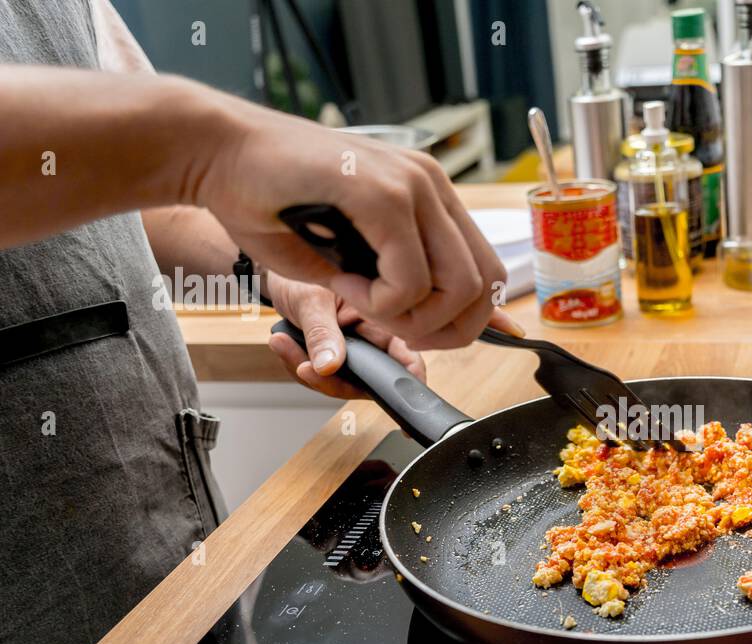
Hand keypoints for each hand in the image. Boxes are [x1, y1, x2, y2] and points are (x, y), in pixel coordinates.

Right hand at [192, 93, 517, 348]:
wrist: (217, 154)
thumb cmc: (273, 203)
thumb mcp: (350, 255)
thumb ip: (398, 287)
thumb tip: (444, 325)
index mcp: (429, 197)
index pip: (488, 271)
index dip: (471, 320)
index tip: (420, 336)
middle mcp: (430, 186)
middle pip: (482, 285)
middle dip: (442, 329)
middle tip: (388, 327)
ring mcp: (412, 184)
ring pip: (456, 286)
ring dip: (407, 316)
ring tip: (357, 297)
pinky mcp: (384, 193)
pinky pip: (409, 279)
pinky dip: (377, 301)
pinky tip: (340, 278)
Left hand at [265, 272, 425, 399]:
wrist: (274, 277)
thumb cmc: (299, 277)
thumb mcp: (311, 300)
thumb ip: (322, 334)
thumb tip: (330, 367)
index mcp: (381, 319)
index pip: (404, 356)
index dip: (406, 380)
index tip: (394, 396)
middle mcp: (371, 338)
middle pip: (369, 380)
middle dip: (332, 381)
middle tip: (303, 368)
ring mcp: (352, 351)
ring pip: (341, 383)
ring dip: (308, 373)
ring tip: (284, 344)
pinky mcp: (331, 359)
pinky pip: (321, 378)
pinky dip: (298, 368)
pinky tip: (284, 345)